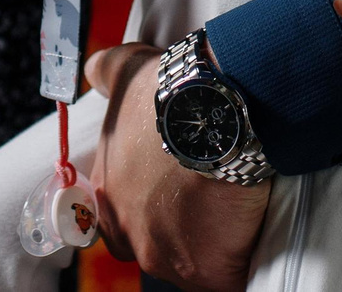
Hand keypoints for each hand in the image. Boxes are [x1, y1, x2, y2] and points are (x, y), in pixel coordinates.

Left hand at [85, 42, 269, 291]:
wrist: (217, 110)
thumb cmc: (170, 93)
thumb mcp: (128, 72)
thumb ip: (105, 74)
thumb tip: (93, 70)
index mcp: (107, 197)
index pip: (114, 219)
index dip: (142, 206)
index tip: (167, 190)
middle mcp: (129, 235)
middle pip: (151, 244)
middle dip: (172, 230)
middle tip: (202, 201)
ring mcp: (166, 259)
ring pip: (186, 264)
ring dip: (205, 245)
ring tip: (231, 213)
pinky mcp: (208, 272)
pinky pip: (223, 279)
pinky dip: (234, 264)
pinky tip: (248, 240)